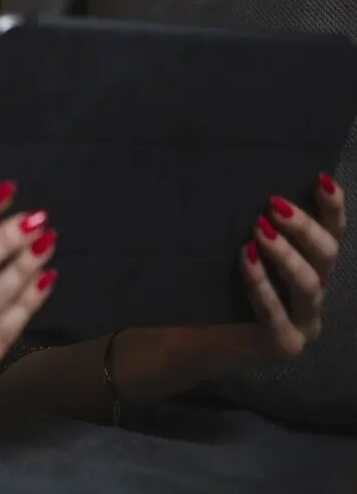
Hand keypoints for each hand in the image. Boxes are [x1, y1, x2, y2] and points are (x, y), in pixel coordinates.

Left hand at [140, 173, 346, 384]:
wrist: (193, 341)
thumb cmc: (219, 291)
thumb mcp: (241, 256)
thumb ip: (256, 232)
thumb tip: (250, 187)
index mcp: (311, 272)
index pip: (332, 237)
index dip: (332, 209)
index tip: (321, 179)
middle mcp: (314, 298)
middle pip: (327, 258)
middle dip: (305, 228)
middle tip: (274, 204)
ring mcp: (303, 325)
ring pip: (309, 285)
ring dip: (285, 254)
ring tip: (260, 229)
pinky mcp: (282, 345)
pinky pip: (276, 313)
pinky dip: (261, 284)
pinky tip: (247, 259)